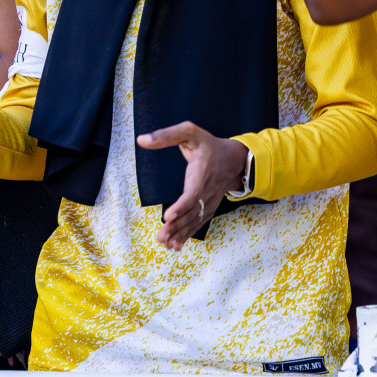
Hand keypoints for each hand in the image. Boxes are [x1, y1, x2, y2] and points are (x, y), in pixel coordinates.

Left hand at [135, 122, 248, 250]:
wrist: (234, 159)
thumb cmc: (208, 144)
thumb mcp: (189, 132)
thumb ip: (166, 135)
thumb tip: (141, 139)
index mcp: (202, 172)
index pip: (192, 193)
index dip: (181, 206)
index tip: (167, 216)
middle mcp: (207, 190)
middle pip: (192, 212)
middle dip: (176, 226)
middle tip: (160, 237)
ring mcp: (209, 201)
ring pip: (195, 220)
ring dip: (180, 233)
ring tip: (165, 244)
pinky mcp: (208, 207)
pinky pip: (199, 223)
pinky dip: (188, 234)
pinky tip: (176, 245)